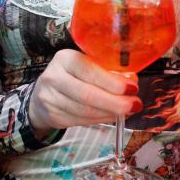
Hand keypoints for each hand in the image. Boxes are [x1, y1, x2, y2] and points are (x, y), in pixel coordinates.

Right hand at [26, 49, 140, 136]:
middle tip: (134, 105)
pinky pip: (81, 121)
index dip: (112, 82)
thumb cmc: (73, 76)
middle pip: (87, 94)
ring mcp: (50, 98)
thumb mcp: (87, 65)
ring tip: (126, 112)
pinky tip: (111, 116)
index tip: (132, 88)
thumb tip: (131, 82)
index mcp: (64, 58)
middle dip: (115, 102)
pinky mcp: (52, 115)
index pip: (89, 71)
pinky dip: (100, 119)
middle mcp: (53, 77)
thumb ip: (107, 72)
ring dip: (110, 113)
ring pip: (85, 111)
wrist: (44, 92)